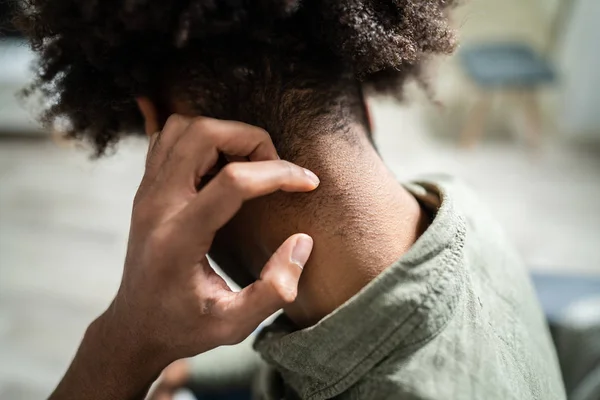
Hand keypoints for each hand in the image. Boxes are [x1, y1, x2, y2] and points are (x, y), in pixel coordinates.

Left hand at [49, 116, 317, 399]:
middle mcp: (157, 207)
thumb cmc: (184, 328)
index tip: (308, 183)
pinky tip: (222, 165)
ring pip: (183, 128)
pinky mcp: (146, 190)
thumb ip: (275, 288)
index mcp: (178, 239)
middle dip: (251, 140)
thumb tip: (303, 242)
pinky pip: (170, 139)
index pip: (233, 181)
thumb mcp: (235, 325)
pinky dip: (201, 139)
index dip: (279, 173)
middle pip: (202, 135)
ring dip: (225, 134)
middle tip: (275, 168)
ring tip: (251, 164)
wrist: (135, 327)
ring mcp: (146, 194)